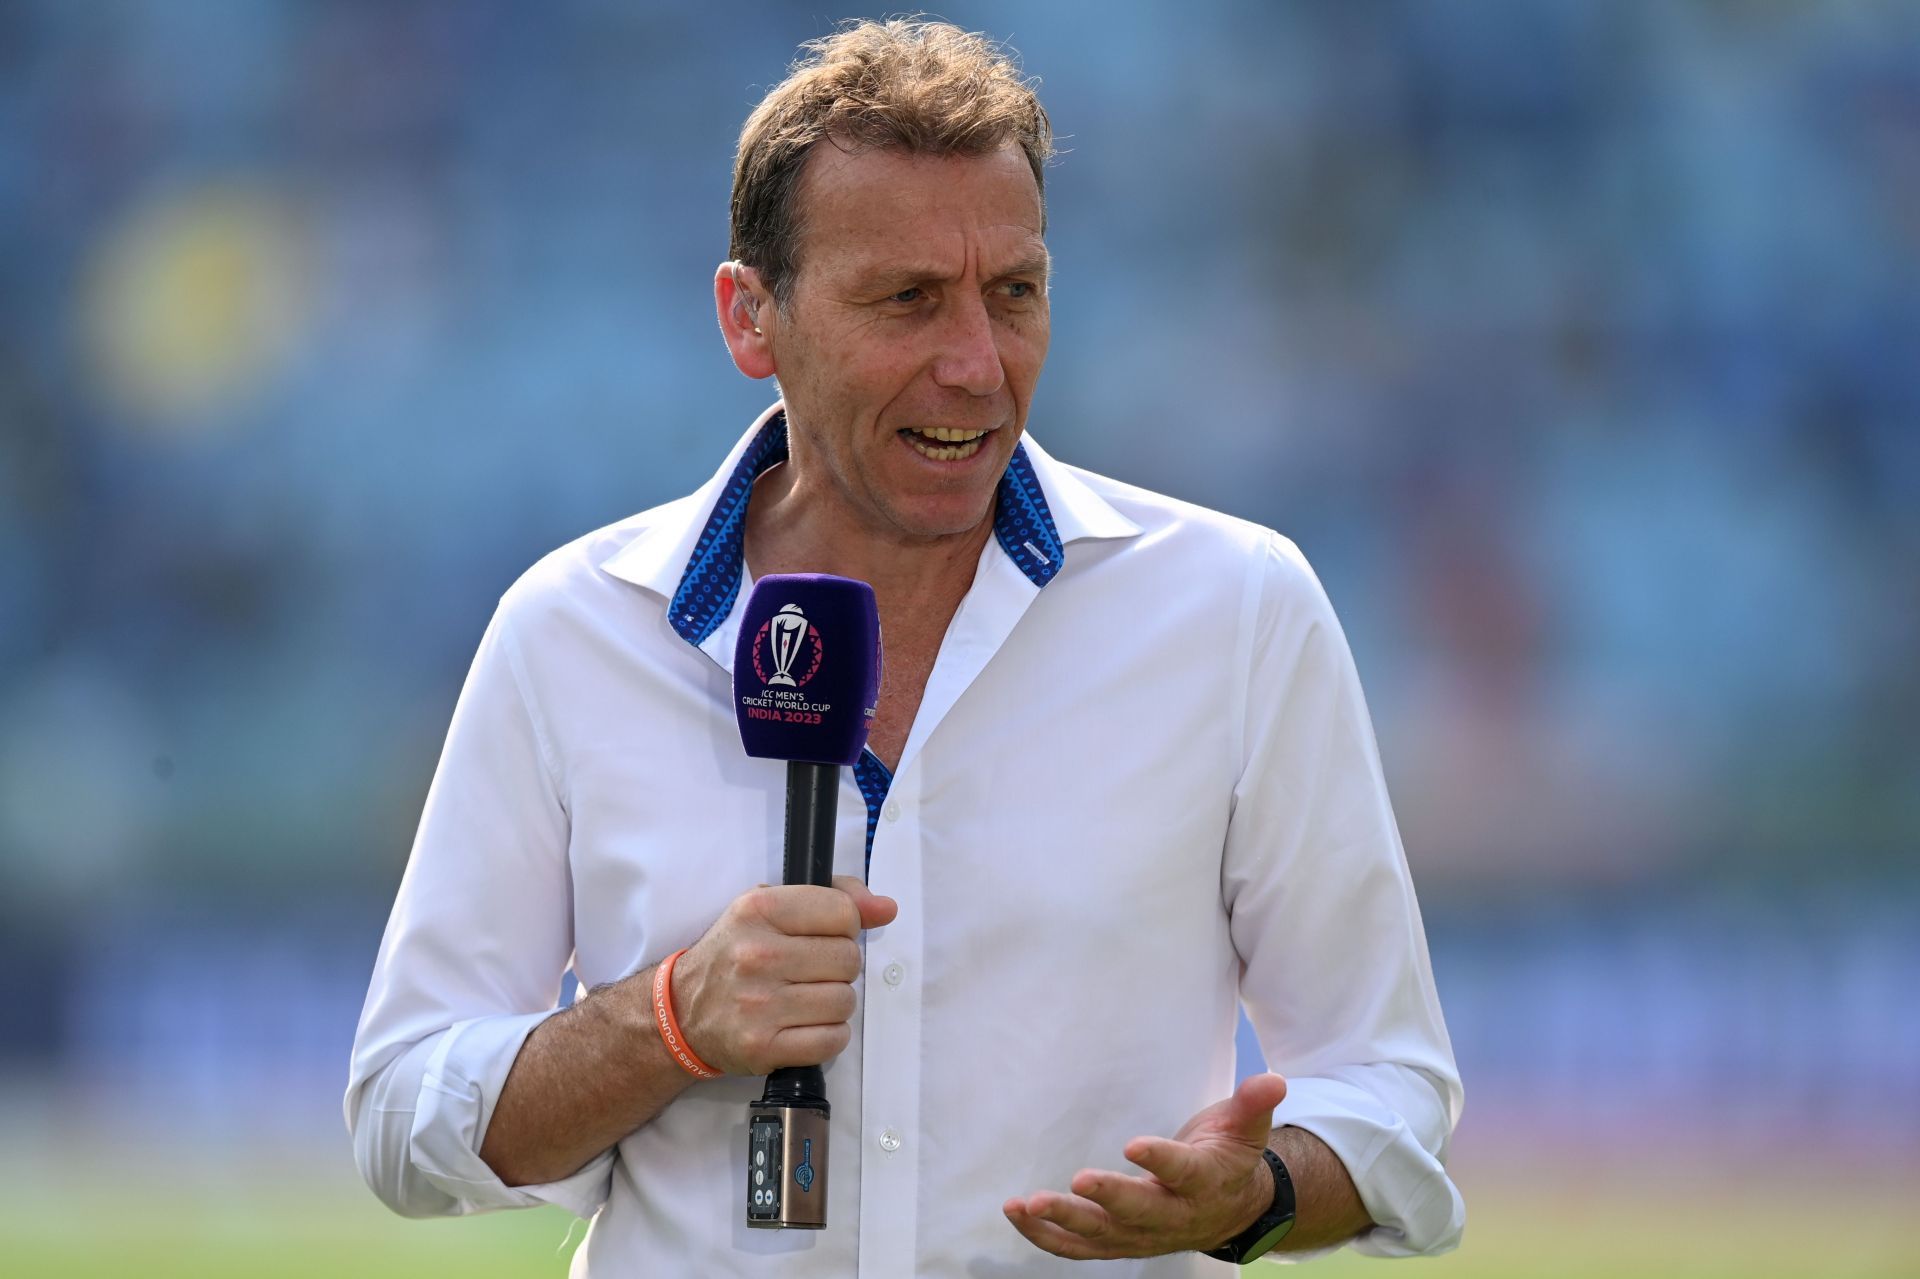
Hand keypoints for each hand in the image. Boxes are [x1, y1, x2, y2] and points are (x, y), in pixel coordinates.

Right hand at [670, 874, 896, 1075]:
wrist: (682, 1012)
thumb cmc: (734, 954)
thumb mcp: (770, 907)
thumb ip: (834, 897)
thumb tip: (886, 909)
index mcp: (758, 910)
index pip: (843, 913)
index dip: (844, 926)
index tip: (823, 935)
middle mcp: (756, 955)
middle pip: (849, 959)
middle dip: (839, 966)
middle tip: (811, 970)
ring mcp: (758, 1005)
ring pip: (845, 1002)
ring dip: (834, 1003)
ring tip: (805, 998)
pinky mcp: (762, 1047)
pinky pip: (832, 1040)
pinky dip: (827, 1035)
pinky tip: (803, 1024)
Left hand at [1002, 1072, 1288, 1259]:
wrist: (1231, 1212)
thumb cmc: (1229, 1158)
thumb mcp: (1246, 1129)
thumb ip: (1253, 1105)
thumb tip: (1274, 1079)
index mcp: (1204, 1183)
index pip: (1183, 1172)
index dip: (1160, 1160)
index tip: (1134, 1144)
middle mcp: (1173, 1216)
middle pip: (1139, 1212)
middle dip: (1109, 1199)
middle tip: (1079, 1180)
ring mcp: (1142, 1236)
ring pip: (1101, 1236)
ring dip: (1063, 1222)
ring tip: (1027, 1203)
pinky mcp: (1118, 1244)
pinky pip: (1079, 1248)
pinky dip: (1046, 1236)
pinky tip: (1017, 1214)